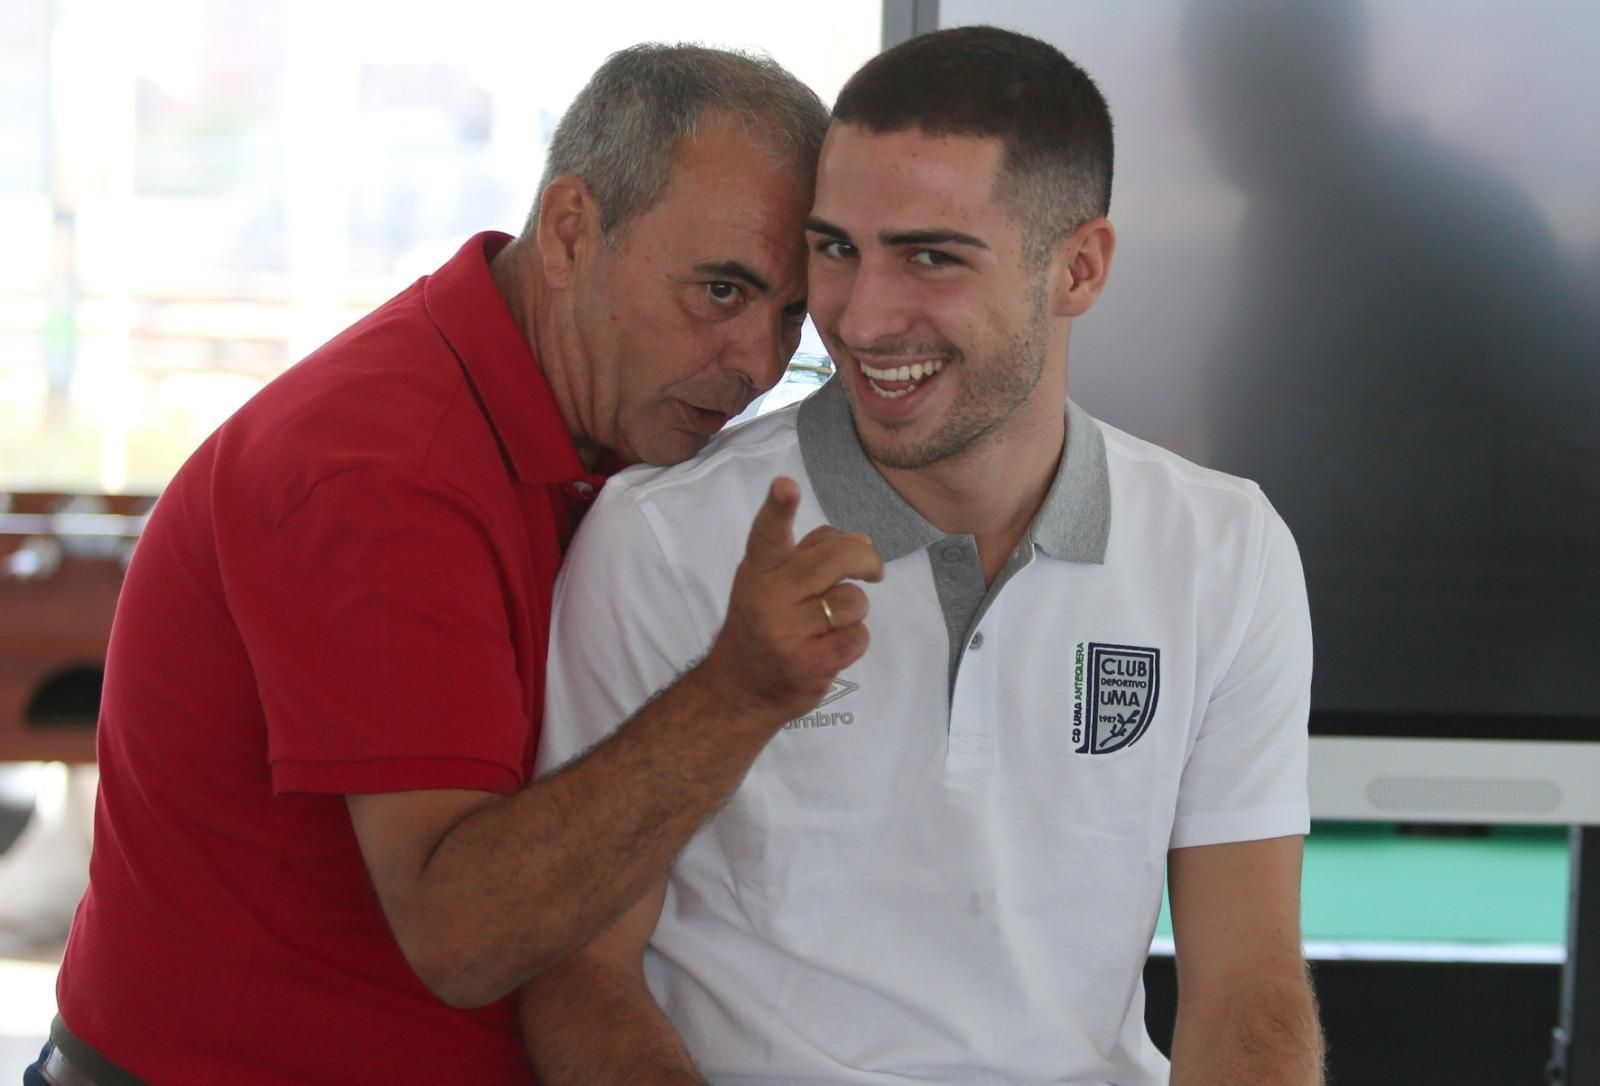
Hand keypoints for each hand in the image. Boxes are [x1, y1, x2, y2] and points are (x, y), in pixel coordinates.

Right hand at [698, 477, 882, 725]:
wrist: (737, 691)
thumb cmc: (761, 625)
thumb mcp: (769, 584)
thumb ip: (808, 556)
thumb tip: (862, 540)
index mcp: (759, 571)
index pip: (767, 534)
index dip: (779, 508)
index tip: (785, 486)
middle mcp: (769, 598)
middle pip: (834, 559)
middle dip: (865, 559)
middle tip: (873, 570)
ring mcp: (787, 633)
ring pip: (853, 601)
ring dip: (854, 610)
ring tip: (830, 622)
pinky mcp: (809, 664)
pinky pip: (857, 637)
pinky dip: (853, 640)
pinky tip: (830, 646)